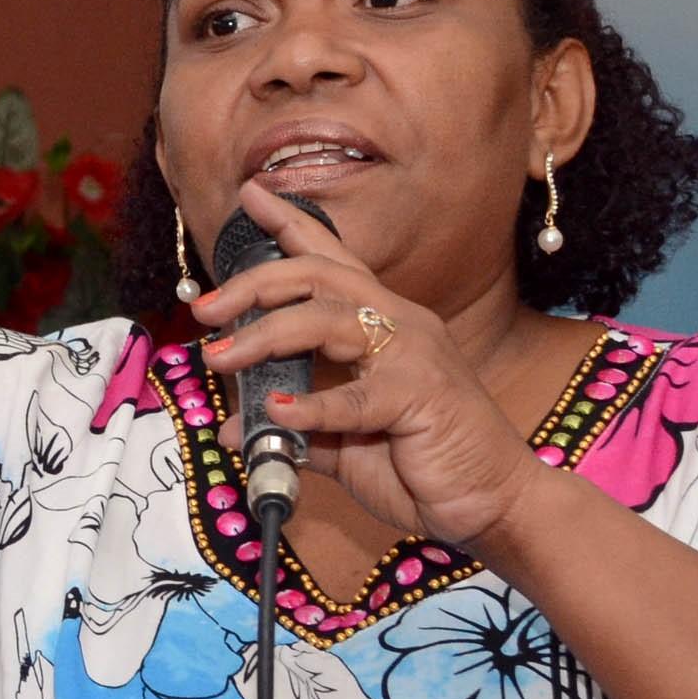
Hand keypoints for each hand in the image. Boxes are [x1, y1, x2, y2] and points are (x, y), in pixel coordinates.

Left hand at [188, 182, 543, 549]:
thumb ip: (294, 427)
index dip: (289, 225)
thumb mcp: (344, 442)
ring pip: (327, 319)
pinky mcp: (421, 397)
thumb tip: (234, 429)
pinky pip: (354, 397)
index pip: (330, 260)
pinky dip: (311, 405)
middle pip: (317, 276)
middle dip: (254, 284)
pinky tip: (278, 414)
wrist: (493, 503)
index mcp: (382, 323)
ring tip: (223, 358)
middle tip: (204, 310)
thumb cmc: (422, 466)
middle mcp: (400, 324)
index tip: (249, 195)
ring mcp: (414, 356)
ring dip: (265, 336)